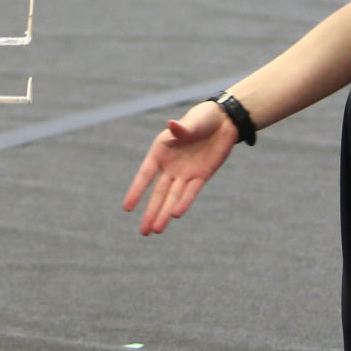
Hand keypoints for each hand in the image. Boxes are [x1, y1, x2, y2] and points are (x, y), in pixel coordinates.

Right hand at [123, 101, 237, 235]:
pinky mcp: (201, 176)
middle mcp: (170, 166)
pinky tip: (176, 215)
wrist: (223, 121)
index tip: (127, 208)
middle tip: (143, 232)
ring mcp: (185, 173)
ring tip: (156, 230)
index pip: (145, 175)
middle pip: (158, 193)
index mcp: (160, 151)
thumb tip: (172, 125)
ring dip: (165, 213)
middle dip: (151, 212)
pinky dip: (184, 202)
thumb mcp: (193, 122)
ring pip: (173, 197)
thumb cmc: (202, 118)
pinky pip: (191, 192)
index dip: (136, 191)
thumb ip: (182, 129)